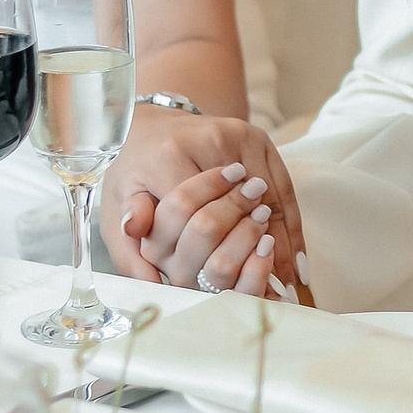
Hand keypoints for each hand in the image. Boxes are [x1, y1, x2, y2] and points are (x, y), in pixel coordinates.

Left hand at [102, 106, 309, 302]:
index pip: (198, 217)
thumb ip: (127, 246)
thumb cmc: (134, 171)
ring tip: (289, 282)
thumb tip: (149, 282)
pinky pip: (284, 186)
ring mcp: (241, 135)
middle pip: (244, 207)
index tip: (232, 287)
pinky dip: (292, 224)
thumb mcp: (117, 206)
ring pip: (272, 198)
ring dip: (284, 244)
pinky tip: (296, 255)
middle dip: (258, 251)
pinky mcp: (259, 137)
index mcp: (169, 158)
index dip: (217, 256)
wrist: (152, 122)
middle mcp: (210, 140)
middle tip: (271, 291)